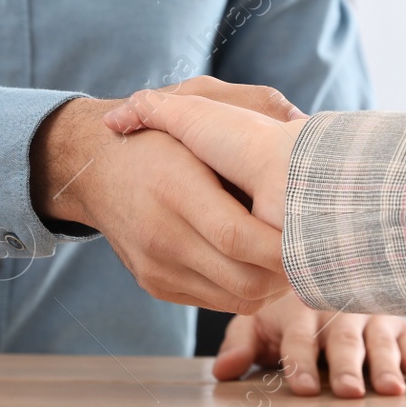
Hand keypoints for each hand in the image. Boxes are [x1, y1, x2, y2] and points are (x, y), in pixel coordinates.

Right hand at [31, 98, 288, 313]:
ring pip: (238, 298)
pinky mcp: (158, 285)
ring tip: (291, 254)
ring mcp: (157, 267)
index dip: (282, 245)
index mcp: (175, 187)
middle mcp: (162, 234)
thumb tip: (304, 121)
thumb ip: (251, 107)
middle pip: (244, 279)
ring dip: (273, 284)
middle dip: (288, 272)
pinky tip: (259, 262)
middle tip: (313, 250)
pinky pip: (219, 302)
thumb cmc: (158, 133)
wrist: (93, 168)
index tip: (313, 234)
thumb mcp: (197, 104)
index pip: (237, 236)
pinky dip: (248, 288)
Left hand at [216, 292, 405, 397]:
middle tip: (349, 391)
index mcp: (299, 311)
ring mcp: (370, 315)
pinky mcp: (397, 322)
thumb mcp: (257, 322)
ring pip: (379, 341)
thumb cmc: (286, 310)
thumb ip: (241, 346)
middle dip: (346, 366)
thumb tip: (222, 371)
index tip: (304, 389)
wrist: (324, 267)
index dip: (300, 363)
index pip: (298, 339)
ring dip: (387, 366)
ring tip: (390, 391)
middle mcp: (337, 310)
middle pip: (342, 341)